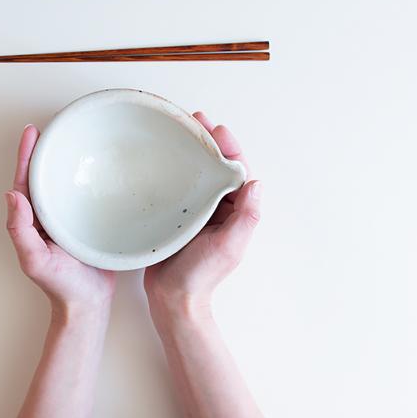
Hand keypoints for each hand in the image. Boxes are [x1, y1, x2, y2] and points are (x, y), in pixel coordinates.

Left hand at [6, 125, 115, 316]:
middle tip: (51, 127)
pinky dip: (85, 179)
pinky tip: (95, 169)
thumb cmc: (61, 286)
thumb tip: (11, 195)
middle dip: (43, 151)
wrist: (88, 305)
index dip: (27, 156)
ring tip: (69, 139)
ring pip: (62, 184)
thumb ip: (20, 230)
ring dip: (63, 162)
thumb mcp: (34, 260)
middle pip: (43, 177)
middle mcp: (48, 217)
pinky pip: (83, 196)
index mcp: (33, 220)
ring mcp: (67, 220)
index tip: (32, 132)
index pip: (26, 181)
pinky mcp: (87, 224)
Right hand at [144, 111, 261, 316]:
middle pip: (215, 167)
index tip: (217, 130)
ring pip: (196, 173)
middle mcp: (216, 207)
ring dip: (190, 151)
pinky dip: (172, 169)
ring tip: (178, 128)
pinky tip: (160, 158)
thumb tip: (257, 184)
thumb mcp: (229, 247)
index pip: (235, 173)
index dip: (228, 149)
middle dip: (208, 142)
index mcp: (234, 211)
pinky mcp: (175, 214)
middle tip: (194, 119)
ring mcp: (195, 210)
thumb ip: (246, 218)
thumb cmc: (201, 276)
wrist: (172, 298)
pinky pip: (176, 186)